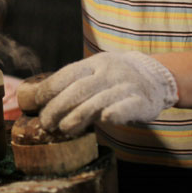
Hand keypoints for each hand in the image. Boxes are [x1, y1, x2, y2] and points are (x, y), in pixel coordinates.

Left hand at [19, 51, 178, 136]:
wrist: (156, 75)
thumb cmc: (114, 78)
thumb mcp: (95, 72)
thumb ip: (73, 85)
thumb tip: (37, 102)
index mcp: (94, 64)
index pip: (67, 74)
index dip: (49, 89)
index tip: (34, 103)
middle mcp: (109, 72)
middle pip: (79, 89)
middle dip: (58, 106)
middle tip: (46, 123)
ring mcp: (126, 86)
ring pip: (99, 100)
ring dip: (79, 115)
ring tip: (63, 129)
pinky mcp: (142, 101)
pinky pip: (127, 106)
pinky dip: (116, 112)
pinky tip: (104, 120)